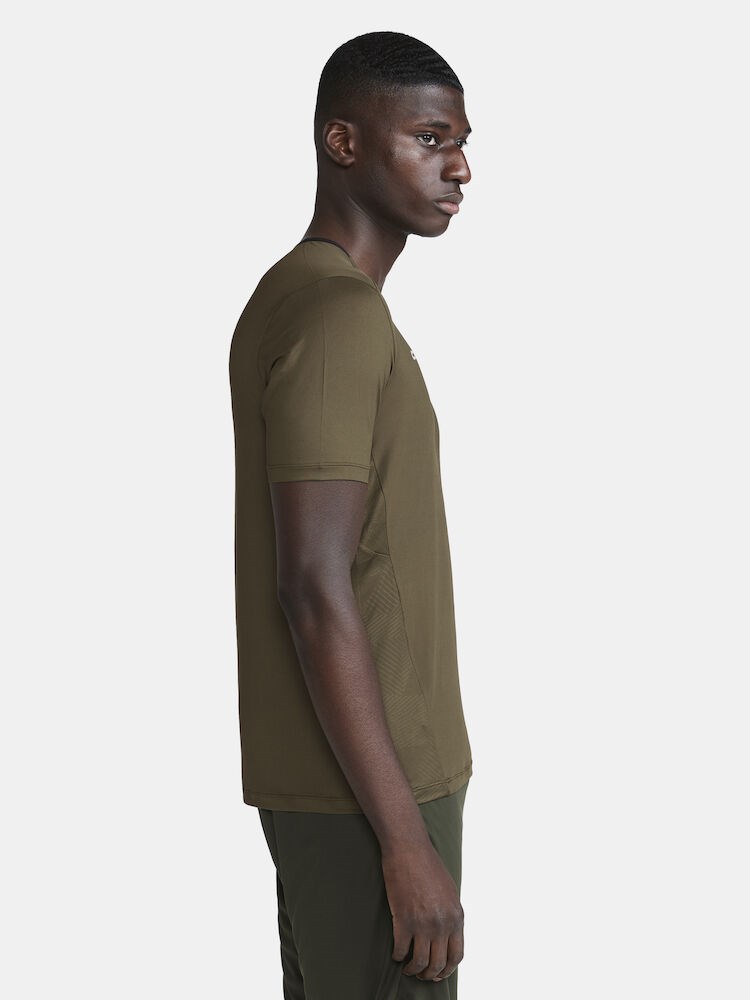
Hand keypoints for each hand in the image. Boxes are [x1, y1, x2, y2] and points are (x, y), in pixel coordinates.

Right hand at [381, 838, 463, 981]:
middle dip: (429, 974)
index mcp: (456, 917)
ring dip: (413, 970)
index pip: (457, 955)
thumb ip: (450, 915)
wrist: (409, 848)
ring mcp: (423, 924)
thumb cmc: (428, 865)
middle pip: (438, 964)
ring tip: (407, 968)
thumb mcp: (449, 891)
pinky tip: (396, 954)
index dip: (447, 969)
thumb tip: (447, 934)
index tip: (439, 973)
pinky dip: (397, 956)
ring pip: (420, 962)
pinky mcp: (403, 919)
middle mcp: (442, 924)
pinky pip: (400, 949)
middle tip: (421, 974)